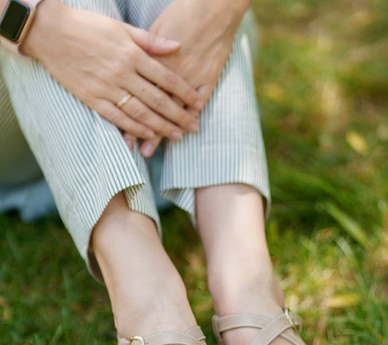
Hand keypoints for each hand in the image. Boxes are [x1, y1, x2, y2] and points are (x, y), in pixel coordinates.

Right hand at [21, 0, 203, 141]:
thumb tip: (177, 46)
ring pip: (140, 112)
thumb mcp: (122, 28)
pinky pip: (117, 117)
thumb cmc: (89, 27)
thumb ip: (151, 41)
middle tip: (193, 127)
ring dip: (160, 126)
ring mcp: (107, 87)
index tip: (198, 102)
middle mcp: (122, 72)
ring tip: (176, 136)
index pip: (166, 77)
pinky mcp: (92, 99)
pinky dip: (134, 128)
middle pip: (157, 99)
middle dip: (178, 114)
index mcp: (132, 54)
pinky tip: (148, 136)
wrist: (51, 33)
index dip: (184, 92)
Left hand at [138, 0, 249, 155]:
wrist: (214, 6)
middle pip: (151, 107)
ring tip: (155, 148)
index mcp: (150, 61)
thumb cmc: (182, 13)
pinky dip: (192, 115)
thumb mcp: (156, 28)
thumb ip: (144, 50)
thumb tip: (131, 65)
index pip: (136, 94)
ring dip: (165, 130)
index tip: (123, 134)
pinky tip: (188, 128)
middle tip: (135, 151)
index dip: (128, 115)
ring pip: (173, 109)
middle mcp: (168, 73)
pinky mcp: (207, 77)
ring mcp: (189, 77)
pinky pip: (198, 101)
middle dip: (142, 130)